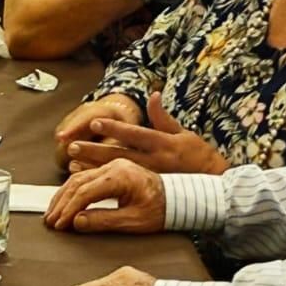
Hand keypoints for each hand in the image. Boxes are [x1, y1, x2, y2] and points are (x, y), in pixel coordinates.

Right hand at [42, 160, 165, 232]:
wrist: (180, 198)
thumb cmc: (161, 210)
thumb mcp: (134, 221)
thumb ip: (104, 220)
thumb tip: (77, 222)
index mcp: (120, 176)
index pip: (85, 192)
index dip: (69, 209)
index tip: (59, 225)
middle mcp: (114, 166)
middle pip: (77, 182)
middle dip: (61, 203)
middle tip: (50, 221)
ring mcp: (113, 166)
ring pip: (79, 178)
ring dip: (63, 196)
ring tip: (53, 213)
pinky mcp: (113, 170)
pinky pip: (87, 177)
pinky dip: (73, 190)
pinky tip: (64, 200)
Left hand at [66, 93, 229, 175]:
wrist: (214, 187)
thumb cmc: (198, 156)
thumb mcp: (184, 133)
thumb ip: (163, 117)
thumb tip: (153, 95)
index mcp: (162, 143)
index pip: (134, 133)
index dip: (114, 127)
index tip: (94, 121)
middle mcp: (154, 161)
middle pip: (119, 154)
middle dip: (94, 150)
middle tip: (72, 146)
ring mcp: (150, 177)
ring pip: (117, 172)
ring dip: (94, 168)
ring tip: (72, 164)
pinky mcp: (148, 190)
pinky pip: (122, 187)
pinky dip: (104, 183)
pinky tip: (88, 181)